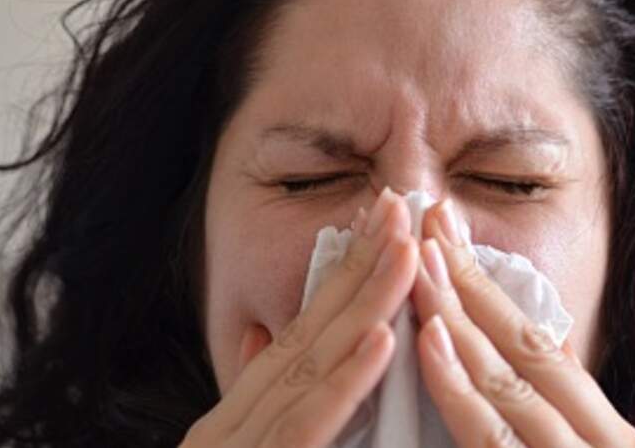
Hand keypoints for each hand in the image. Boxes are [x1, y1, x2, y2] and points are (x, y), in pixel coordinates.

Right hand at [181, 190, 417, 447]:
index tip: (380, 230)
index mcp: (231, 418)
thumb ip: (251, 401)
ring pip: (312, 364)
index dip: (341, 277)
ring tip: (404, 253)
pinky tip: (382, 339)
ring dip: (364, 305)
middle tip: (398, 209)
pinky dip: (346, 380)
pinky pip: (306, 423)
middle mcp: (232, 424)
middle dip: (359, 268)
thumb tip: (258, 339)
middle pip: (307, 333)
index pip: (297, 334)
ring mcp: (241, 446)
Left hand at [411, 199, 634, 447]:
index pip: (544, 346)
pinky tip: (432, 338)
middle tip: (429, 220)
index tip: (450, 237)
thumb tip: (548, 343)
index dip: (491, 288)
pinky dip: (457, 386)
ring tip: (422, 260)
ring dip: (457, 315)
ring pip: (504, 380)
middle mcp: (602, 442)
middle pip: (525, 346)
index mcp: (614, 436)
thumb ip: (572, 411)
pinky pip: (491, 434)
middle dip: (470, 279)